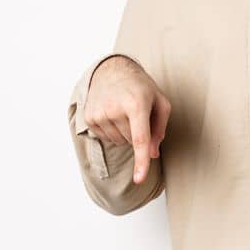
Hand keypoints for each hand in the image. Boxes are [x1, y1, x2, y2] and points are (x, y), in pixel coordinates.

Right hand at [83, 55, 170, 183]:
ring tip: (123, 111)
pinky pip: (106, 137)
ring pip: (119, 141)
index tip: (140, 179)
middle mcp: (115, 108)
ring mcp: (99, 113)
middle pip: (131, 141)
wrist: (112, 70)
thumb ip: (160, 130)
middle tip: (136, 112)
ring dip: (124, 132)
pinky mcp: (89, 117)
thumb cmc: (140, 88)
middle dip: (137, 133)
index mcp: (136, 103)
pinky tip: (112, 114)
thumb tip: (152, 154)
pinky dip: (113, 130)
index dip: (141, 161)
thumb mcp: (160, 102)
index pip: (139, 139)